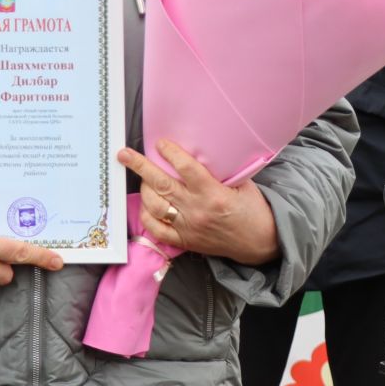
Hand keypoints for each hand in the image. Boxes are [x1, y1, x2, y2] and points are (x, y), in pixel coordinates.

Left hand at [118, 140, 278, 264]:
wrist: (259, 242)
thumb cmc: (252, 209)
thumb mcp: (243, 184)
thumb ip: (221, 171)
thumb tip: (201, 151)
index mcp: (214, 194)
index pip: (186, 169)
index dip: (171, 154)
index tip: (160, 143)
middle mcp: (197, 210)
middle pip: (162, 185)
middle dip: (141, 167)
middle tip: (124, 154)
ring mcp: (189, 227)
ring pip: (156, 206)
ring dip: (144, 189)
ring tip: (140, 177)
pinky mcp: (185, 241)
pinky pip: (158, 230)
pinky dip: (147, 216)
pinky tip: (145, 205)